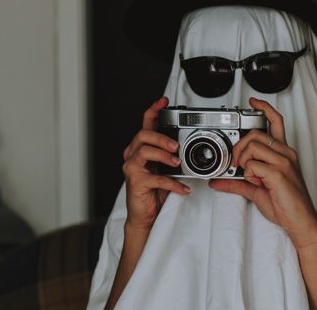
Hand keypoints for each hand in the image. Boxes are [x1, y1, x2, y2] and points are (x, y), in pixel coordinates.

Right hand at [122, 96, 190, 230]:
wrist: (146, 216)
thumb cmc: (155, 191)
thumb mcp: (165, 168)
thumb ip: (170, 154)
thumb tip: (184, 144)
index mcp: (140, 148)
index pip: (145, 124)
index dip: (153, 110)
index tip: (164, 101)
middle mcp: (132, 155)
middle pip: (143, 135)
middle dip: (161, 137)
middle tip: (176, 146)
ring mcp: (132, 169)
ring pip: (144, 151)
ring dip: (164, 156)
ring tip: (178, 163)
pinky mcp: (136, 183)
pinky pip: (155, 178)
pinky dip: (172, 183)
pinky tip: (182, 188)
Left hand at [209, 97, 316, 249]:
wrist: (301, 221)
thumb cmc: (286, 205)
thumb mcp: (257, 190)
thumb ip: (237, 183)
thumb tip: (218, 182)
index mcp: (283, 153)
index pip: (277, 121)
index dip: (264, 108)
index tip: (252, 102)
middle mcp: (285, 153)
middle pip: (256, 133)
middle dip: (240, 146)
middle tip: (237, 163)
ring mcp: (284, 162)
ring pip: (253, 146)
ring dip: (243, 160)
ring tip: (248, 175)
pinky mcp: (279, 173)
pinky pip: (254, 164)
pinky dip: (248, 174)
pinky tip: (256, 183)